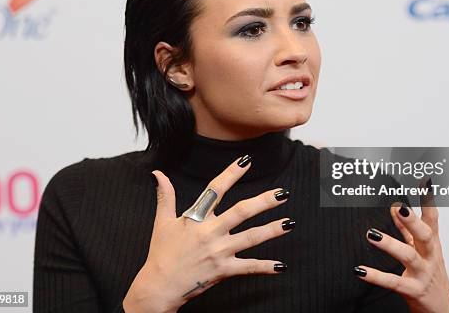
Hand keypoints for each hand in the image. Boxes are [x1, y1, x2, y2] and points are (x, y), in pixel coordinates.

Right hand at [123, 155, 292, 312]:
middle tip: (283, 193)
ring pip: (251, 237)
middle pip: (242, 212)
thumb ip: (165, 195)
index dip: (231, 173)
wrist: (159, 286)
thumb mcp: (162, 222)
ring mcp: (219, 252)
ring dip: (272, 230)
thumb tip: (158, 173)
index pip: (216, 189)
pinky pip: (249, 267)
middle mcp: (210, 232)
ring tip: (290, 222)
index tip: (246, 161)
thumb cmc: (161, 254)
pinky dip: (266, 267)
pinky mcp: (223, 271)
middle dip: (264, 202)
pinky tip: (281, 266)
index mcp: (196, 218)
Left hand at [354, 201, 448, 312]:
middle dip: (414, 222)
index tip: (425, 183)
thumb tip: (396, 207)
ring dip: (390, 244)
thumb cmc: (430, 273)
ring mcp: (423, 274)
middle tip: (401, 207)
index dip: (429, 202)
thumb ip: (407, 229)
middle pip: (426, 236)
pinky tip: (360, 270)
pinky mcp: (413, 290)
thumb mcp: (422, 249)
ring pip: (408, 257)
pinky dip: (376, 276)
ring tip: (371, 234)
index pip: (433, 219)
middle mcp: (430, 257)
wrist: (441, 309)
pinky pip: (393, 282)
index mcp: (432, 244)